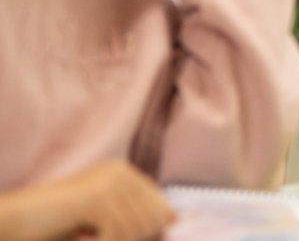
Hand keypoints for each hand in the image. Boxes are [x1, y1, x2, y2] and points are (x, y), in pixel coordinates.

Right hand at [0, 161, 174, 240]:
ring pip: (138, 227)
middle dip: (136, 237)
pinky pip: (120, 233)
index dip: (151, 228)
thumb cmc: (58, 223)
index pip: (159, 205)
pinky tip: (86, 240)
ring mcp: (108, 183)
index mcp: (123, 172)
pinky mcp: (96, 198)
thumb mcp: (102, 217)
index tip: (127, 237)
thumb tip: (175, 219)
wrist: (16, 220)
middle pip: (153, 216)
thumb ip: (133, 216)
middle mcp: (119, 172)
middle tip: (104, 238)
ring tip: (94, 239)